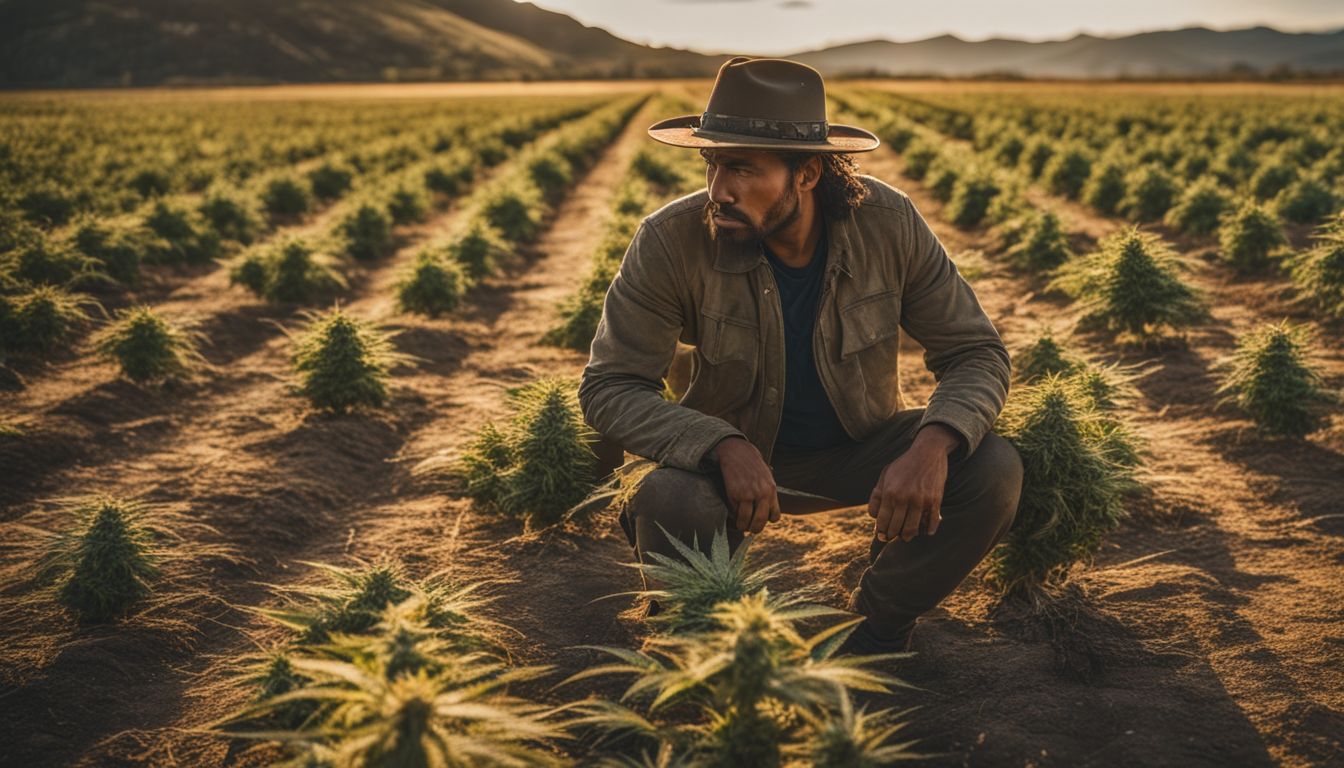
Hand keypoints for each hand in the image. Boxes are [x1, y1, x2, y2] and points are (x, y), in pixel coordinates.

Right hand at [711, 437, 780, 534]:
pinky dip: (734, 514)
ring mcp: (748, 494)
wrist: (737, 452)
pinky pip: (735, 511)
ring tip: (740, 525)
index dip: (767, 520)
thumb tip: (765, 513)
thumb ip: (767, 494)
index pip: (774, 516)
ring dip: (742, 525)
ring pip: (746, 520)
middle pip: (760, 521)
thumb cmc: (752, 467)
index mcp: (772, 491)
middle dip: (755, 529)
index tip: (761, 520)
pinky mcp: (735, 493)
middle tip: (750, 530)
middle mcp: (762, 494)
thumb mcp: (766, 478)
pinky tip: (734, 510)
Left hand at [868, 424, 959, 542]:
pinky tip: (926, 532)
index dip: (881, 532)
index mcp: (890, 492)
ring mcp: (921, 500)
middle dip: (892, 536)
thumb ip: (877, 495)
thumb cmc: (904, 465)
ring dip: (908, 536)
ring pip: (912, 529)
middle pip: (896, 527)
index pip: (882, 521)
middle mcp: (904, 498)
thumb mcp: (885, 476)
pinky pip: (931, 522)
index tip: (882, 536)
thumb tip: (873, 516)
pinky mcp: (935, 500)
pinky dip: (928, 530)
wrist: (928, 452)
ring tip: (906, 537)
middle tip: (892, 537)